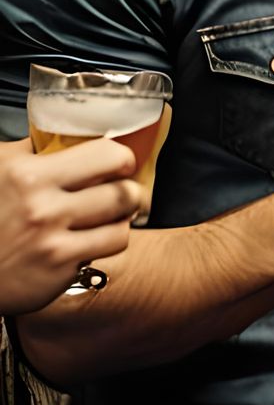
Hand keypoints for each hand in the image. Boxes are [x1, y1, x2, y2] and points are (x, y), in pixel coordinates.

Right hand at [0, 137, 141, 314]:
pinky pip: (112, 245)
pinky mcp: (60, 271)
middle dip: (129, 190)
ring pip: (124, 221)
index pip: (107, 155)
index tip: (120, 164)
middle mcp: (41, 209)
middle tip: (122, 190)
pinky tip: (96, 235)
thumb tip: (67, 133)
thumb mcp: (1, 170)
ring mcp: (52, 243)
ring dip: (122, 216)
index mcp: (27, 175)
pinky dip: (110, 239)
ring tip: (110, 213)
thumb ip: (33, 150)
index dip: (121, 159)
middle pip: (124, 191)